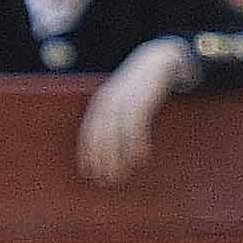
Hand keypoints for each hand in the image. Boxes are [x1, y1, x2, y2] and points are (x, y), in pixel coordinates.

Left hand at [76, 37, 191, 186]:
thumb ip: (116, 117)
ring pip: (117, 134)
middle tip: (105, 180)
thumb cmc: (139, 87)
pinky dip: (137, 144)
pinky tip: (140, 159)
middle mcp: (108, 102)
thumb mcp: (124, 100)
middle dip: (101, 159)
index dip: (88, 153)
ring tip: (121, 175)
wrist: (155, 62)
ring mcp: (124, 101)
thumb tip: (113, 142)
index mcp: (101, 103)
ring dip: (118, 157)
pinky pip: (136, 127)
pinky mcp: (140, 101)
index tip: (89, 172)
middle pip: (100, 136)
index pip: (89, 132)